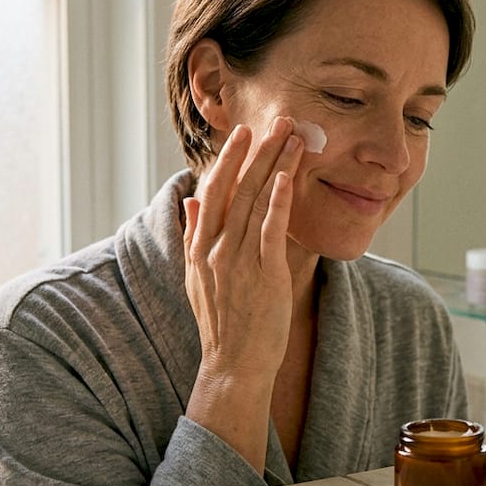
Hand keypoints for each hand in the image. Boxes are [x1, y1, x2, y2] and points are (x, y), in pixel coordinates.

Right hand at [182, 117, 304, 384]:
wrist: (233, 364)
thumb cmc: (222, 322)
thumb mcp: (196, 277)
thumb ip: (194, 235)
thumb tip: (191, 200)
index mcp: (200, 247)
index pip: (214, 191)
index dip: (228, 159)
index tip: (243, 133)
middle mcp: (216, 249)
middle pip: (238, 188)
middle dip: (258, 151)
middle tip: (277, 121)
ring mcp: (239, 261)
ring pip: (257, 202)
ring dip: (276, 166)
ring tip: (294, 138)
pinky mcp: (264, 275)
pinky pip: (271, 231)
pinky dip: (279, 202)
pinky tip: (288, 177)